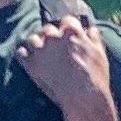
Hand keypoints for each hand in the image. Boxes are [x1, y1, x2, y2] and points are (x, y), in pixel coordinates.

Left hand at [14, 2, 116, 120]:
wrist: (84, 100)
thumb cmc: (96, 77)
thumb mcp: (100, 54)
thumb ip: (94, 38)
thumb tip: (90, 29)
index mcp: (71, 30)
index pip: (67, 21)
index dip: (68, 29)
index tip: (69, 38)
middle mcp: (54, 37)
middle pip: (48, 29)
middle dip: (52, 37)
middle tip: (56, 50)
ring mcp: (40, 50)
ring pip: (32, 39)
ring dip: (37, 45)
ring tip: (43, 56)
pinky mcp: (31, 64)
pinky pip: (21, 53)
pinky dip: (25, 56)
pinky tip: (32, 62)